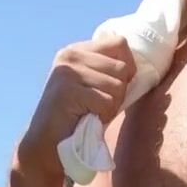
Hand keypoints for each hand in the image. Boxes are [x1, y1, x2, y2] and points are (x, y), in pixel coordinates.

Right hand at [18, 38, 135, 174]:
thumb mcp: (92, 85)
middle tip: (100, 105)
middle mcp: (71, 56)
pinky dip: (103, 116)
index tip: (120, 83)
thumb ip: (108, 70)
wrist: (48, 143)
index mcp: (77, 51)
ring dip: (111, 106)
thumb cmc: (77, 116)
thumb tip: (138, 68)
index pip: (119, 43)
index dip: (128, 65)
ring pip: (117, 86)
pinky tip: (87, 119)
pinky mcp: (68, 92)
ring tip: (92, 112)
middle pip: (122, 68)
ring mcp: (68, 73)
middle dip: (119, 92)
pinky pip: (107, 102)